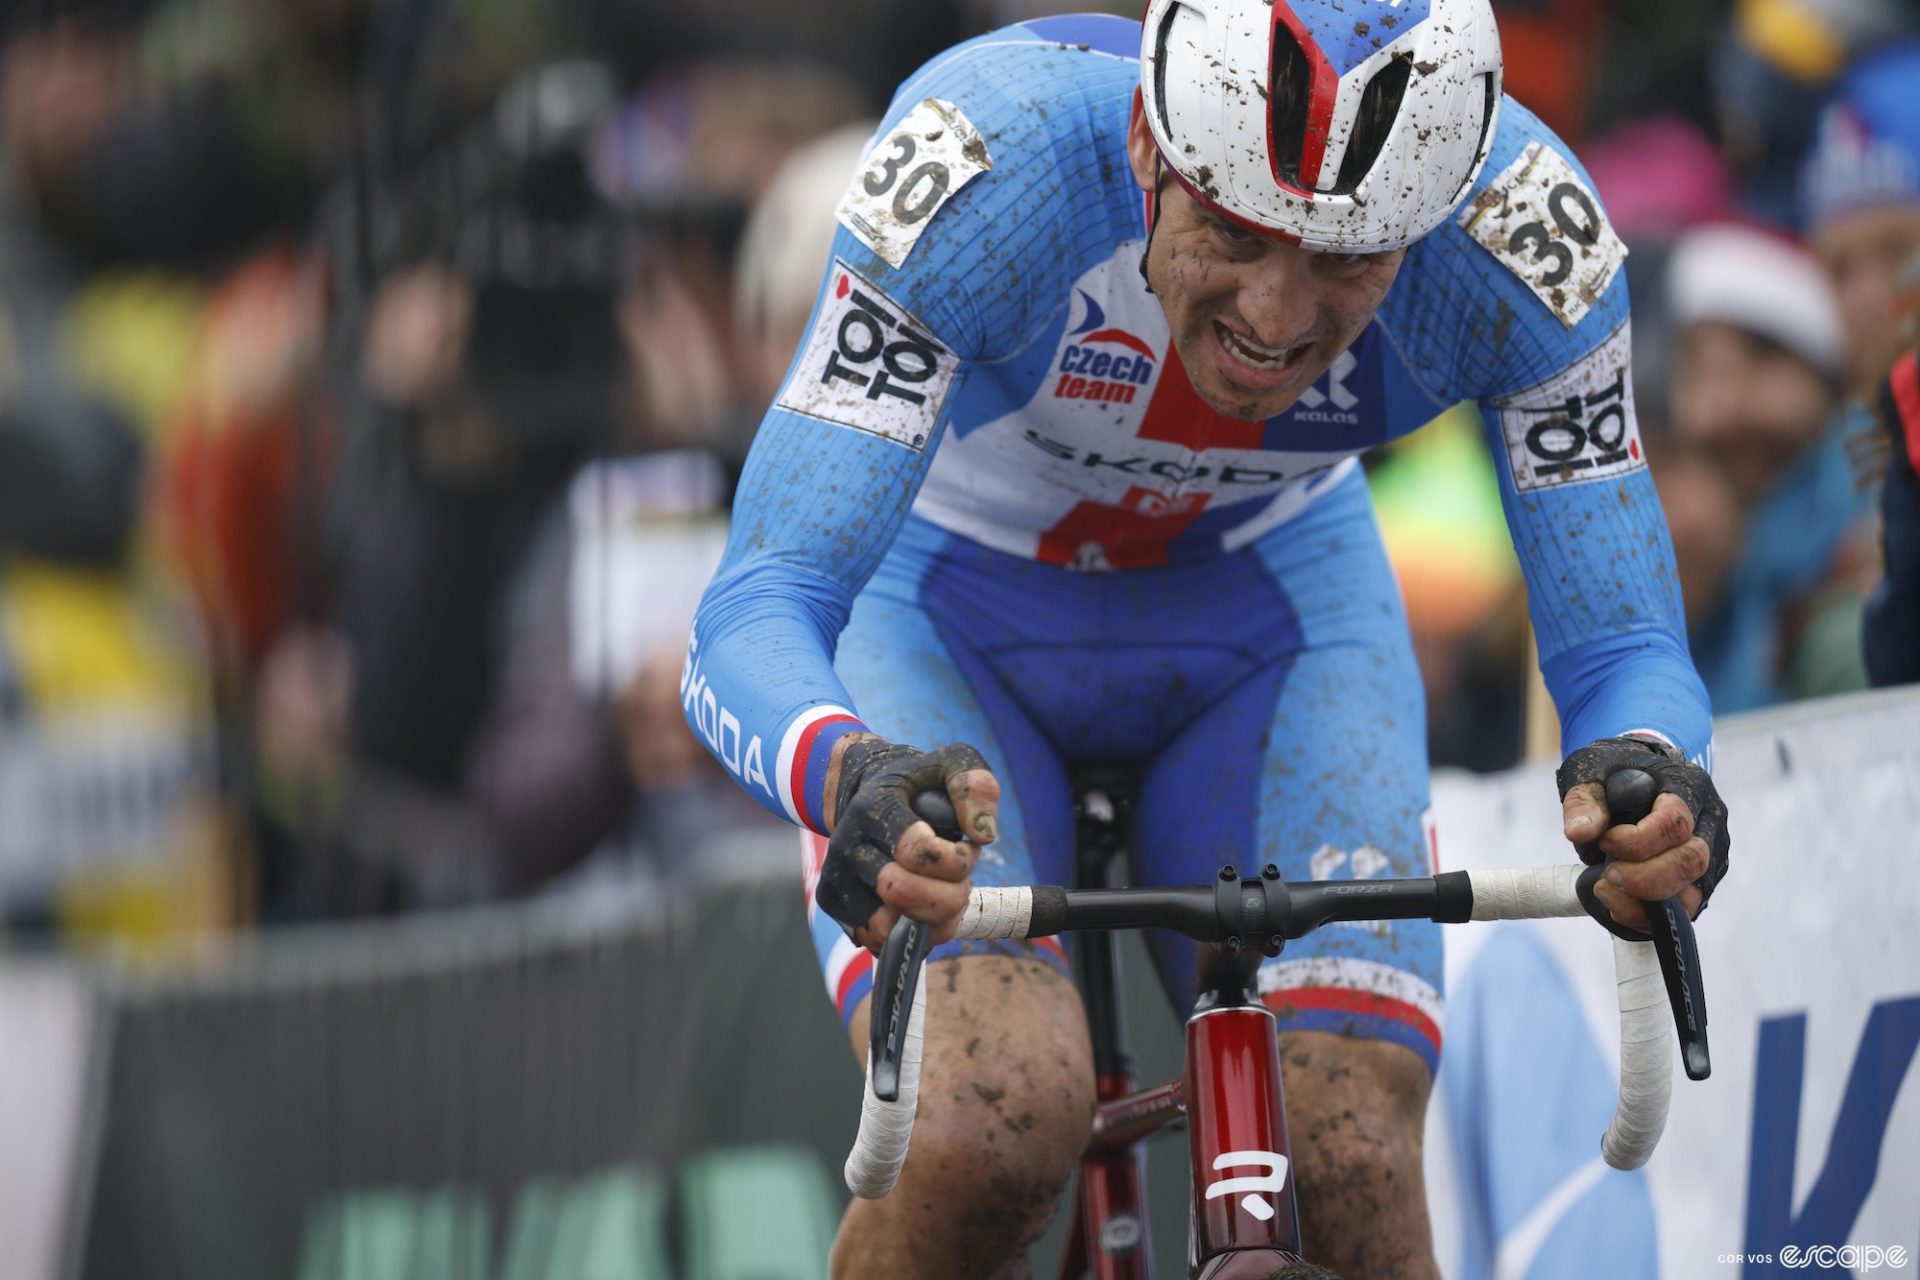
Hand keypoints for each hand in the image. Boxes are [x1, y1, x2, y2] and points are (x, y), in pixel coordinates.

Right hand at [817, 735, 1000, 950]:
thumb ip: (975, 788)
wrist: (867, 789)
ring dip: (931, 921)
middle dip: (948, 896)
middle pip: (902, 894)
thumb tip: (983, 834)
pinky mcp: (834, 904)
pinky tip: (925, 912)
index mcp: (874, 807)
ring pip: (887, 928)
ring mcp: (835, 876)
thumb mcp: (953, 765)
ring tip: (943, 896)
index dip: (958, 860)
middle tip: (961, 881)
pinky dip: (911, 937)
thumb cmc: (920, 783)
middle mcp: (846, 843)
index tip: (969, 849)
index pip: (918, 852)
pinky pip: (877, 942)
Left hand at [1557, 735, 1729, 932]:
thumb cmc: (1615, 775)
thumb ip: (1584, 802)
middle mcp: (1708, 827)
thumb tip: (1578, 832)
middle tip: (1608, 872)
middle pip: (1692, 862)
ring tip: (1605, 887)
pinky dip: (1644, 916)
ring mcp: (1708, 860)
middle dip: (1643, 876)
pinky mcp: (1695, 887)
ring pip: (1692, 897)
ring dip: (1643, 901)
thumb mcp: (1592, 774)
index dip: (1636, 841)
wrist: (1635, 778)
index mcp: (1689, 789)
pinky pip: (1680, 915)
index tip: (1605, 840)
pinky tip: (1614, 903)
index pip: (1675, 824)